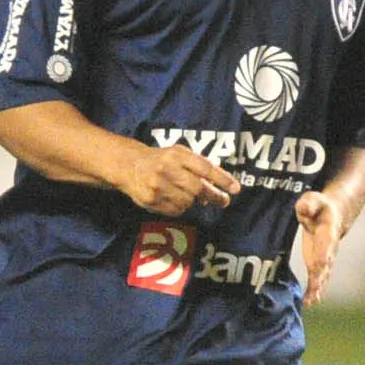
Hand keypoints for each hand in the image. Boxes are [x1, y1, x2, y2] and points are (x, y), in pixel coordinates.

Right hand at [117, 145, 238, 215]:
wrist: (129, 165)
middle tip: (224, 201)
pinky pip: (175, 210)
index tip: (235, 189)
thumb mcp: (179, 154)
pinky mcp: (151, 200)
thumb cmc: (161, 159)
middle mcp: (167, 169)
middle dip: (214, 196)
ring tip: (186, 193)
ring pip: (187, 202)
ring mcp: (158, 186)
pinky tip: (173, 198)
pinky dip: (180, 207)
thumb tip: (221, 183)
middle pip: (198, 188)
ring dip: (193, 201)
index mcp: (176, 155)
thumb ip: (200, 165)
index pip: (205, 168)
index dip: (222, 179)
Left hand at [295, 192, 348, 301]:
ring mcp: (324, 258)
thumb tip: (303, 209)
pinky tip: (308, 302)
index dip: (324, 254)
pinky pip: (317, 279)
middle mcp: (329, 249)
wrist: (333, 216)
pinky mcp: (317, 264)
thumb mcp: (313, 200)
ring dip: (317, 288)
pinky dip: (313, 290)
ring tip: (313, 300)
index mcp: (329, 232)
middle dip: (321, 275)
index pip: (327, 244)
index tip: (321, 264)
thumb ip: (309, 204)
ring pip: (323, 275)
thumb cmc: (320, 207)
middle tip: (316, 287)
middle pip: (326, 264)